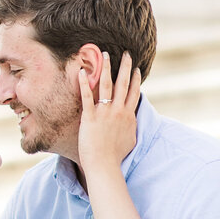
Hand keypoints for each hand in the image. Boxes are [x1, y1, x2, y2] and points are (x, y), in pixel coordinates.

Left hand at [76, 52, 139, 176]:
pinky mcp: (90, 117)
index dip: (136, 80)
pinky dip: (84, 83)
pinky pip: (87, 96)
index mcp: (128, 116)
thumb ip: (131, 127)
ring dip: (106, 68)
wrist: (105, 164)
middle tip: (126, 54)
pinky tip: (82, 71)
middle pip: (123, 84)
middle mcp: (118, 111)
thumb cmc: (116, 156)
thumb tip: (132, 122)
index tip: (137, 69)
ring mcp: (104, 113)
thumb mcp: (130, 140)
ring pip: (107, 85)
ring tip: (105, 54)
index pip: (134, 93)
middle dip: (125, 67)